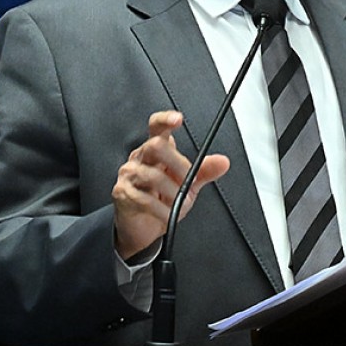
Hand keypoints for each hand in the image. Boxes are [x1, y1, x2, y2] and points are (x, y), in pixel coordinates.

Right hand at [111, 111, 229, 259]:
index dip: (165, 119)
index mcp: (156, 149)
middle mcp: (140, 158)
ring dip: (173, 192)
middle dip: (179, 164)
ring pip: (152, 175)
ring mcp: (129, 175)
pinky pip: (144, 199)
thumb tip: (223, 162)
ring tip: (179, 203)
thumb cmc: (163, 200)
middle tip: (190, 181)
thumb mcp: (188, 184)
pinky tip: (168, 214)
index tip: (178, 119)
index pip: (156, 127)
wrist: (144, 227)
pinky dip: (162, 210)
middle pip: (155, 147)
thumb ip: (204, 171)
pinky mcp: (123, 193)